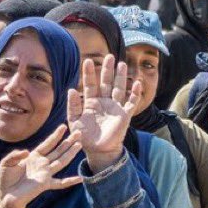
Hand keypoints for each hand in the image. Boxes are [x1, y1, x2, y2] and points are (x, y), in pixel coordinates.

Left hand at [0, 124, 82, 207]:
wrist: (6, 195)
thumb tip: (27, 152)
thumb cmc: (6, 179)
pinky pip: (60, 183)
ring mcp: (45, 173)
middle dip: (68, 141)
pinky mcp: (45, 184)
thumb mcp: (6, 162)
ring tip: (79, 144)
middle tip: (78, 132)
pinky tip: (80, 179)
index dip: (55, 135)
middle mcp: (42, 164)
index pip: (47, 144)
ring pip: (61, 161)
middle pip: (58, 150)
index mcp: (34, 157)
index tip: (63, 126)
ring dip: (70, 153)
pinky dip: (70, 181)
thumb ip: (15, 155)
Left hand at [66, 55, 140, 172]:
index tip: (87, 61)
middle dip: (107, 70)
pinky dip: (135, 93)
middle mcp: (104, 102)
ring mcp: (115, 107)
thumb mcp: (74, 122)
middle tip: (109, 56)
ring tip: (122, 64)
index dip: (89, 73)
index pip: (90, 84)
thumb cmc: (85, 137)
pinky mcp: (125, 115)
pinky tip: (137, 84)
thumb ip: (72, 106)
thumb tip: (70, 90)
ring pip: (119, 88)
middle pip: (106, 82)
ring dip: (121, 77)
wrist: (98, 151)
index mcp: (91, 102)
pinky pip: (131, 102)